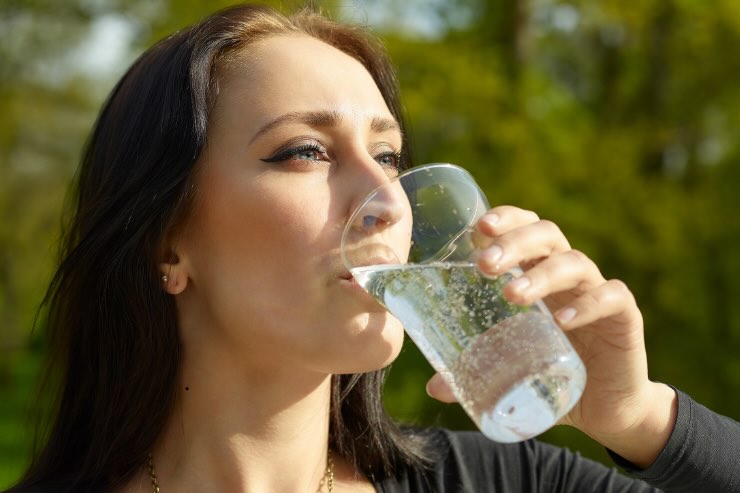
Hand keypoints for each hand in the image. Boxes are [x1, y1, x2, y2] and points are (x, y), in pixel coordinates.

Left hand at [426, 205, 676, 466]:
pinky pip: (612, 297)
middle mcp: (566, 275)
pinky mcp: (624, 317)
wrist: (605, 408)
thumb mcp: (509, 369)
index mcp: (536, 273)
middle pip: (545, 235)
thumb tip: (435, 387)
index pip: (523, 227)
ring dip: (541, 274)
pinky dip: (588, 304)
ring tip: (512, 294)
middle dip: (513, 242)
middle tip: (485, 265)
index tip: (477, 229)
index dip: (504, 219)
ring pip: (574, 263)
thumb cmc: (550, 374)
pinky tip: (562, 320)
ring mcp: (596, 292)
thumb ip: (474, 371)